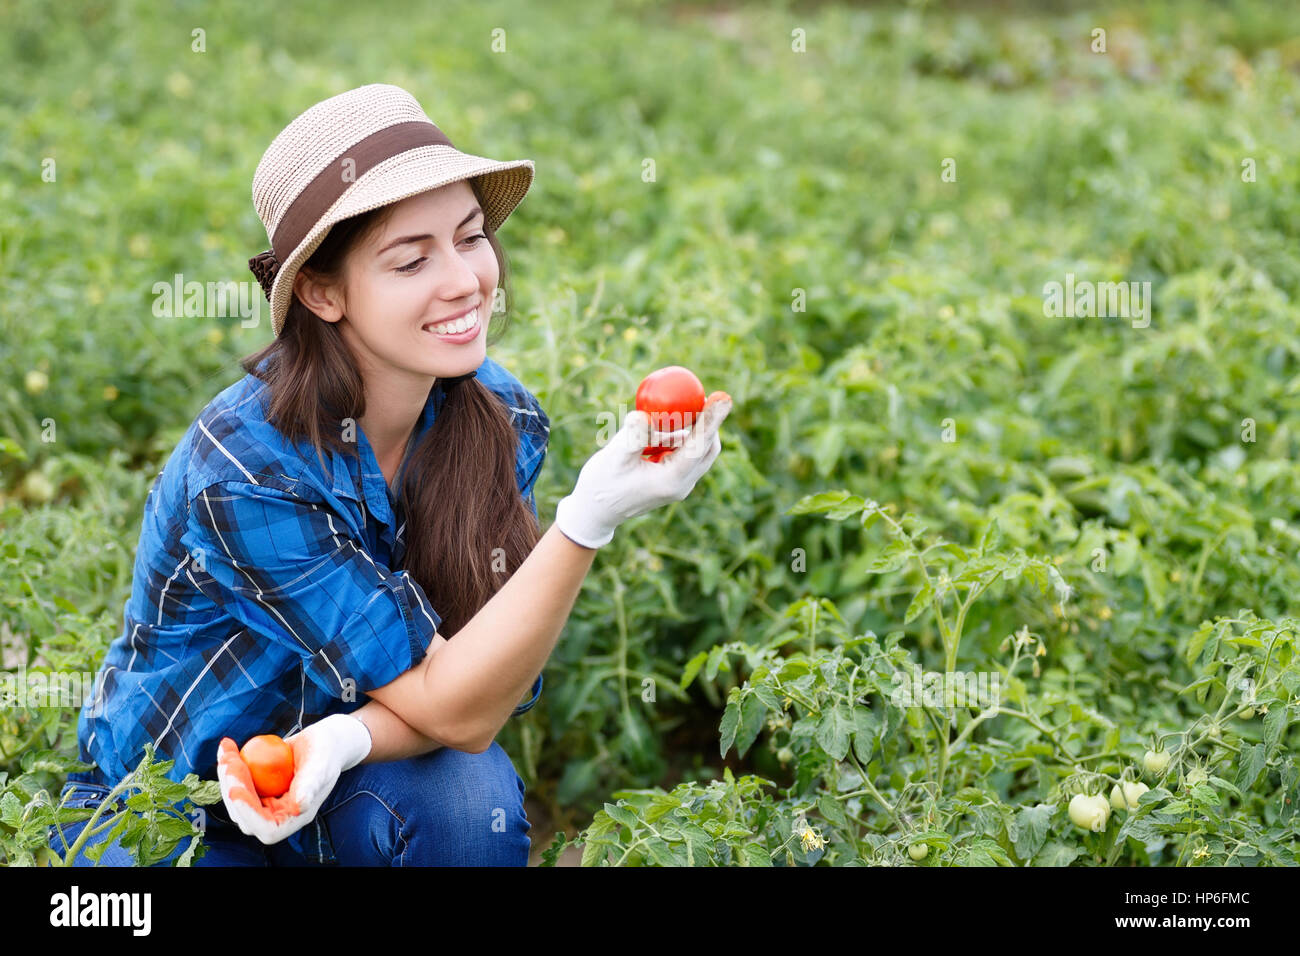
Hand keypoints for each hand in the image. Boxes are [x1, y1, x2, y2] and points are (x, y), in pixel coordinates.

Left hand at [216, 713, 371, 844]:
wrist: (325, 740)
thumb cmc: (327, 751)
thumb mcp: (321, 765)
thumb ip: (310, 786)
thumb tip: (299, 808)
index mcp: (295, 817)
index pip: (268, 828)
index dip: (249, 814)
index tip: (236, 790)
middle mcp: (278, 813)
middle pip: (245, 814)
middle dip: (232, 788)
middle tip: (228, 760)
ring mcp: (266, 801)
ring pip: (237, 797)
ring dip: (226, 775)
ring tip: (227, 749)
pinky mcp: (258, 787)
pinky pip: (238, 781)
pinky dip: (230, 765)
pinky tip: (228, 746)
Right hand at [554, 391, 732, 548]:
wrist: (595, 511)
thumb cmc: (601, 484)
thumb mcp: (614, 457)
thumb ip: (634, 436)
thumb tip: (645, 414)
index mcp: (671, 481)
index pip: (700, 445)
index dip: (713, 419)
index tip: (723, 396)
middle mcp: (681, 485)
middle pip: (708, 448)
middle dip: (710, 421)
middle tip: (705, 395)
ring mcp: (679, 484)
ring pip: (697, 450)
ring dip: (691, 428)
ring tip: (670, 413)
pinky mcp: (672, 480)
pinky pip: (683, 453)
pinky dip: (678, 437)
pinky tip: (659, 428)